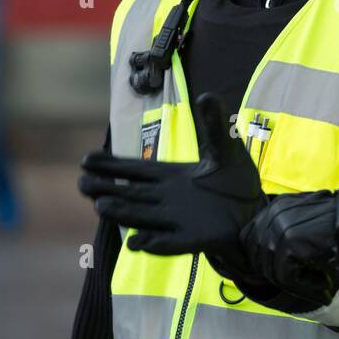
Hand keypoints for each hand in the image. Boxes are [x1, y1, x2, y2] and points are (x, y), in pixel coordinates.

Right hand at [78, 93, 264, 259]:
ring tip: (101, 205)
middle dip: (107, 188)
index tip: (86, 159)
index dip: (111, 165)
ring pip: (143, 217)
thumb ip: (214, 125)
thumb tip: (205, 95)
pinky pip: (170, 242)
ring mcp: (178, 221)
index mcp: (170, 177)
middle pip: (131, 194)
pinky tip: (136, 242)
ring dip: (124, 213)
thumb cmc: (236, 184)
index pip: (135, 170)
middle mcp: (167, 200)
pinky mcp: (194, 239)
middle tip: (82, 182)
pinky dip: (154, 243)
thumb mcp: (226, 150)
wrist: (256, 216)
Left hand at [240, 188, 338, 307]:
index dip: (258, 258)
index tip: (277, 270)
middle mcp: (273, 215)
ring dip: (291, 282)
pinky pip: (285, 277)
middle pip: (256, 256)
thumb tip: (266, 253)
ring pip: (271, 270)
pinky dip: (302, 286)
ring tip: (315, 284)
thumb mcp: (307, 217)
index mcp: (275, 206)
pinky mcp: (289, 245)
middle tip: (299, 282)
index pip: (248, 237)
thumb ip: (285, 228)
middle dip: (274, 273)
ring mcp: (279, 229)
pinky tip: (320, 284)